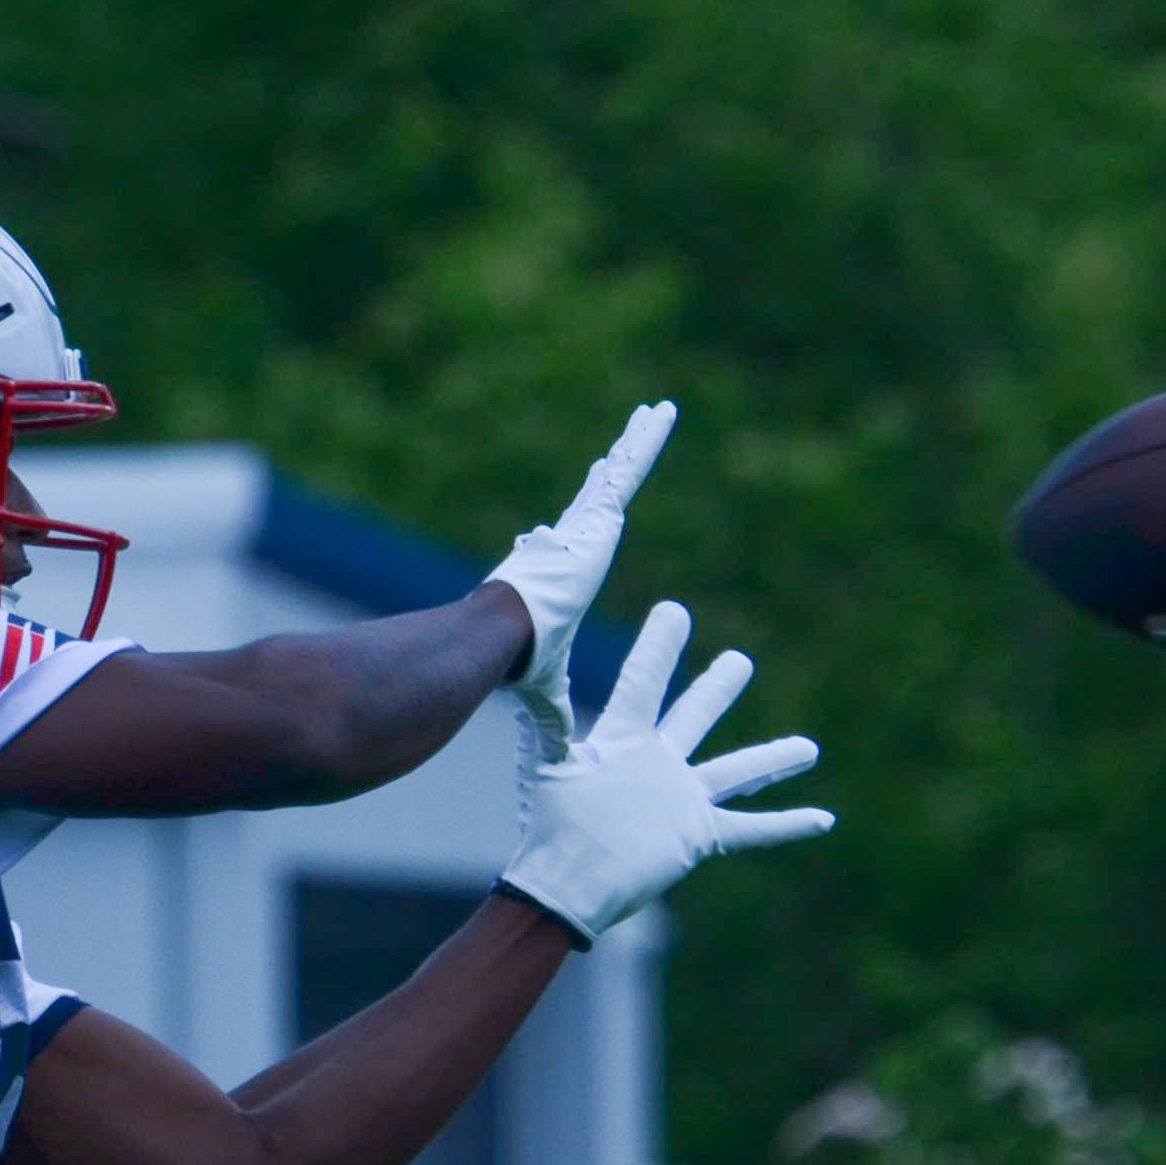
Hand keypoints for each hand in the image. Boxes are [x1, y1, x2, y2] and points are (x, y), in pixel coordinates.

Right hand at [483, 399, 674, 753]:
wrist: (503, 638)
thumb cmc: (518, 665)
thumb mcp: (545, 684)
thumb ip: (548, 706)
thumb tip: (544, 751)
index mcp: (558, 573)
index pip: (578, 537)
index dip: (589, 516)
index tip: (596, 498)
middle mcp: (568, 540)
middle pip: (599, 494)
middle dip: (615, 466)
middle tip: (630, 439)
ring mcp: (581, 526)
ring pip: (618, 474)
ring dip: (638, 442)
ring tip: (659, 412)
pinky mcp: (595, 520)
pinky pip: (628, 471)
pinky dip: (645, 442)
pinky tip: (662, 414)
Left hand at [495, 600, 832, 943]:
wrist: (564, 887)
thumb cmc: (552, 829)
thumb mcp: (550, 765)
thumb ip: (549, 718)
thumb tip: (531, 671)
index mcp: (622, 740)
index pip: (645, 682)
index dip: (660, 648)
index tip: (675, 611)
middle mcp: (656, 764)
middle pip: (694, 716)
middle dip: (717, 689)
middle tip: (740, 660)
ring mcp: (680, 800)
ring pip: (735, 772)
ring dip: (772, 759)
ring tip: (810, 747)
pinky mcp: (696, 835)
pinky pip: (750, 828)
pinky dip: (786, 824)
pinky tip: (822, 818)